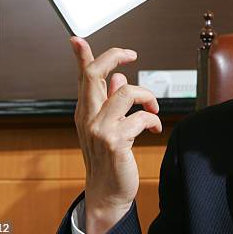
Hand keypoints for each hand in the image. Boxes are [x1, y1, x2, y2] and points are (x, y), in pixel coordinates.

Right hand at [69, 37, 161, 233]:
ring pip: (125, 92)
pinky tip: (155, 129)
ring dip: (146, 96)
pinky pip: (141, 118)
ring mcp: (99, 129)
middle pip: (94, 75)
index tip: (77, 39)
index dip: (81, 56)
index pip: (82, 78)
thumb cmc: (109, 159)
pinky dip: (153, 120)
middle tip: (131, 55)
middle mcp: (88, 117)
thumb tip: (118, 78)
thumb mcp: (108, 127)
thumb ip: (111, 102)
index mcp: (86, 111)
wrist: (107, 193)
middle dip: (113, 57)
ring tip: (153, 108)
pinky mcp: (114, 142)